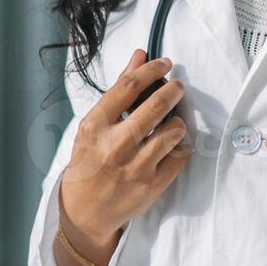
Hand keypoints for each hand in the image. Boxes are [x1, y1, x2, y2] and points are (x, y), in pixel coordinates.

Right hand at [58, 49, 191, 258]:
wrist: (85, 210)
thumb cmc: (90, 160)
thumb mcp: (94, 125)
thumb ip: (119, 90)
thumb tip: (140, 56)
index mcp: (96, 125)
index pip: (129, 86)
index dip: (151, 69)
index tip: (164, 63)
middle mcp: (115, 145)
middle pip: (156, 105)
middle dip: (174, 90)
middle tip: (178, 87)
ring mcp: (135, 167)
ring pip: (174, 130)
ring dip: (177, 122)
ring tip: (171, 124)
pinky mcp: (152, 185)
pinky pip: (180, 155)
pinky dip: (179, 148)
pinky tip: (170, 149)